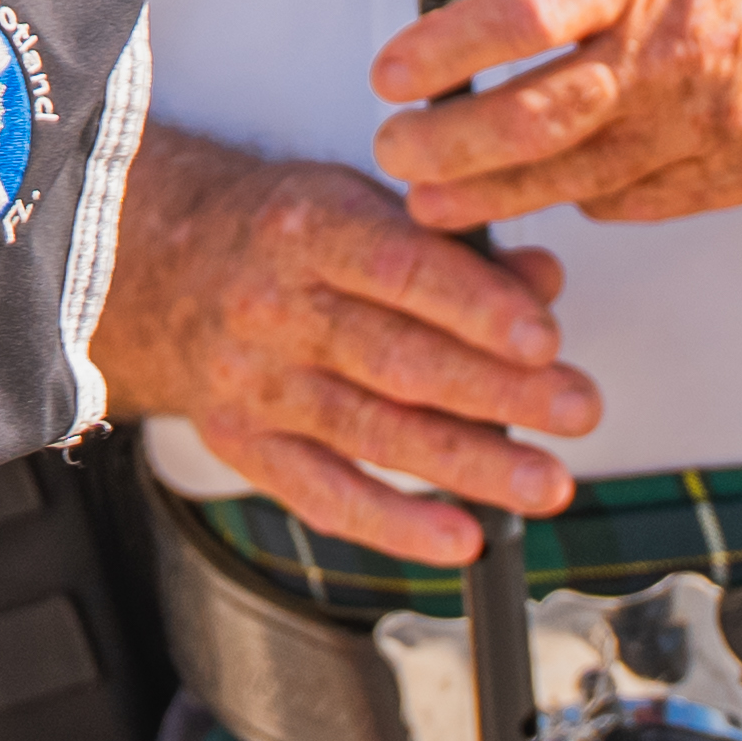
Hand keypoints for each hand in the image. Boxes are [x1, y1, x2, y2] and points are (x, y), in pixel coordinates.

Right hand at [83, 142, 593, 562]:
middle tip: (578, 412)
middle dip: (499, 393)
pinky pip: (324, 496)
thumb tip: (543, 283)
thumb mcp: (362, 204)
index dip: (477, 308)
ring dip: (470, 465)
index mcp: (309, 230)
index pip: (401, 269)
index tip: (546, 340)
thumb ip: (456, 245)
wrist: (164, 268)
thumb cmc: (287, 234)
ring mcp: (255, 384)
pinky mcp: (244, 446)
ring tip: (547, 484)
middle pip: (397, 360)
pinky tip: (459, 536)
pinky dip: (395, 524)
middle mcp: (275, 308)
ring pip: (373, 433)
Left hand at [366, 0, 741, 228]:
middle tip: (394, 152)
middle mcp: (674, 54)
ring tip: (438, 200)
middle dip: (442, 149)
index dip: (439, 49)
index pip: (518, 16)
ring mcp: (712, 124)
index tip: (388, 69)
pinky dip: (584, 202)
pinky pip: (639, 202)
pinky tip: (553, 193)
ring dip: (493, 196)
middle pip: (528, 120)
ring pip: (574, 181)